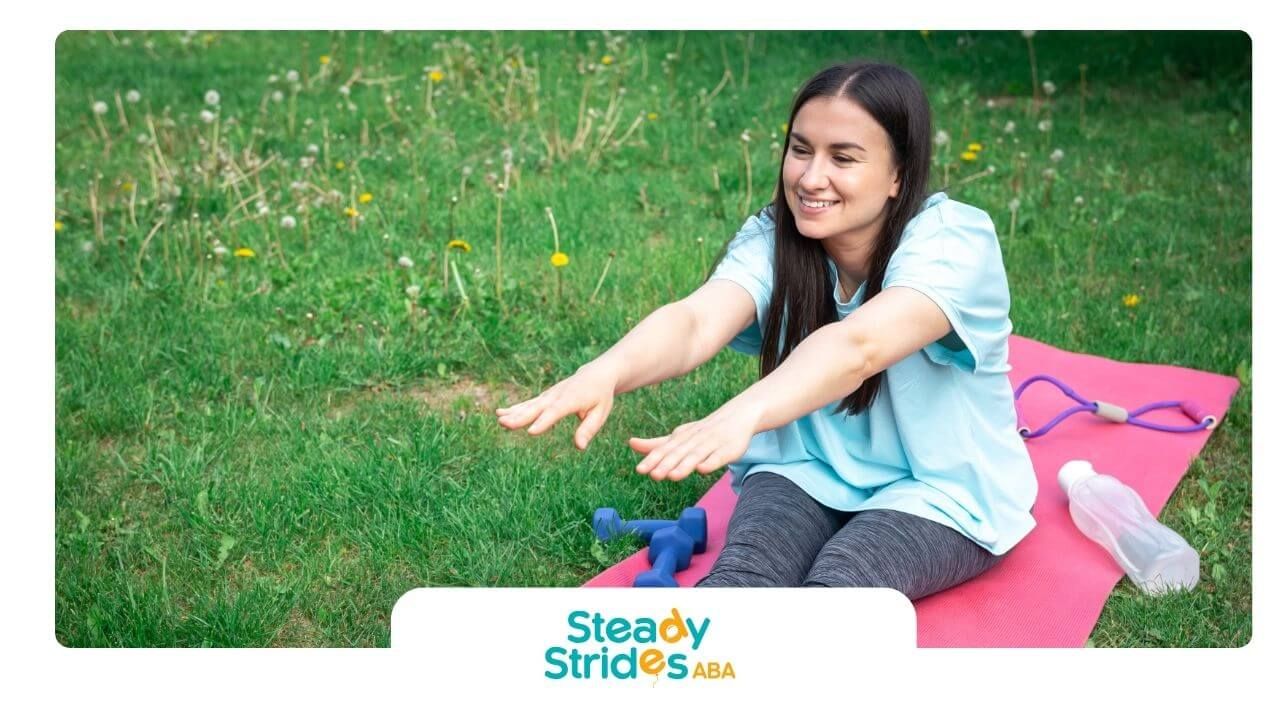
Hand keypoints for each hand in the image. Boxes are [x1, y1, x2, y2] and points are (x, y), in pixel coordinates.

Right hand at [496, 361, 617, 449]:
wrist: (596, 374)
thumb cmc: (600, 396)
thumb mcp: (600, 412)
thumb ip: (588, 429)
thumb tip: (579, 447)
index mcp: (572, 399)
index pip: (556, 412)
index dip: (544, 422)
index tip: (531, 431)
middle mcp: (557, 395)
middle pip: (537, 408)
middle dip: (520, 417)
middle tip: (505, 424)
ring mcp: (549, 395)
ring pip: (529, 405)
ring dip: (513, 412)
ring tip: (498, 419)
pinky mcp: (545, 397)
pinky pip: (528, 403)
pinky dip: (515, 408)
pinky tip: (500, 413)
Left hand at [628, 402, 760, 480]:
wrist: (736, 417)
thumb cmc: (702, 431)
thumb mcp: (678, 436)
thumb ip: (656, 444)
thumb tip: (631, 443)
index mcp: (681, 437)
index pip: (664, 450)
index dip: (652, 460)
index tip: (640, 470)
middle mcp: (694, 440)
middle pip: (678, 453)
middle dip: (666, 464)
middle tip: (653, 475)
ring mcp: (712, 444)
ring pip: (696, 456)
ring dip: (685, 466)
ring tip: (673, 476)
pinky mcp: (728, 450)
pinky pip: (718, 457)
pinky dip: (711, 462)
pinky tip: (703, 470)